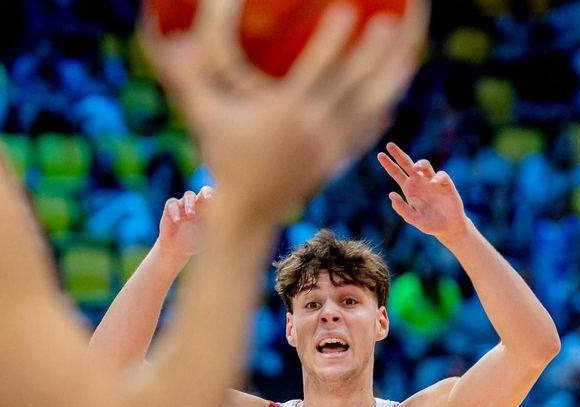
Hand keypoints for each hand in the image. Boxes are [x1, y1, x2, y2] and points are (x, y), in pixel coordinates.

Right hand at [141, 0, 427, 220]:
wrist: (248, 213)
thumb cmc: (223, 158)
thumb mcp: (204, 116)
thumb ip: (188, 78)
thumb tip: (170, 40)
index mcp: (286, 115)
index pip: (315, 72)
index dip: (332, 42)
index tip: (349, 12)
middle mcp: (314, 130)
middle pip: (353, 87)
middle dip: (374, 54)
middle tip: (392, 24)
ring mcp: (330, 147)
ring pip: (369, 109)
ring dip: (390, 80)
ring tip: (410, 53)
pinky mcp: (337, 160)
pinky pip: (366, 131)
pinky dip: (382, 110)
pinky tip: (393, 93)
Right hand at [157, 186, 212, 261]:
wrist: (177, 250)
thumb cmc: (194, 243)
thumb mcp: (206, 238)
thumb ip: (214, 231)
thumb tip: (225, 224)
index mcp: (207, 210)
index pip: (215, 199)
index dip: (217, 197)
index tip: (218, 201)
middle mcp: (196, 204)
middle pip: (203, 191)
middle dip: (206, 193)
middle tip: (209, 199)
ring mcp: (183, 205)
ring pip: (188, 195)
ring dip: (190, 203)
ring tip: (191, 214)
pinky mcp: (170, 209)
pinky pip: (172, 204)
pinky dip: (175, 211)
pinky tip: (177, 221)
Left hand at [377, 142, 468, 241]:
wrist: (448, 227)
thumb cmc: (430, 224)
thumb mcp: (413, 219)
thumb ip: (402, 209)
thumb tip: (391, 194)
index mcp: (409, 189)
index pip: (397, 173)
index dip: (389, 164)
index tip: (380, 155)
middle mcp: (419, 182)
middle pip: (407, 164)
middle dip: (398, 154)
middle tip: (389, 145)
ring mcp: (432, 181)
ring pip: (424, 165)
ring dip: (419, 163)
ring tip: (415, 168)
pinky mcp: (445, 184)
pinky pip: (441, 175)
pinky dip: (437, 177)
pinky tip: (433, 183)